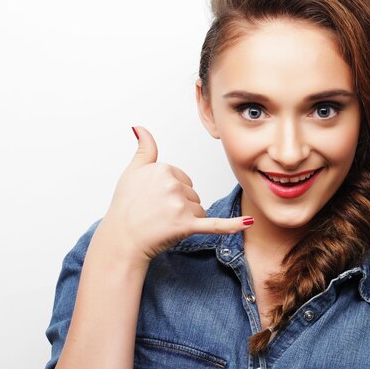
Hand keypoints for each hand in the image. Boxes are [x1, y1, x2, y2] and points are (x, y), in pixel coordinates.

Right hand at [102, 126, 252, 261]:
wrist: (121, 240)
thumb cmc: (125, 209)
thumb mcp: (131, 173)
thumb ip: (143, 149)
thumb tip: (140, 128)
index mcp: (163, 169)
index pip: (183, 179)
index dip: (171, 192)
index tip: (154, 200)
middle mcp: (173, 184)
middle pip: (192, 194)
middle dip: (180, 206)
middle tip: (157, 214)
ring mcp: (180, 205)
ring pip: (199, 210)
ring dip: (187, 220)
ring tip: (163, 224)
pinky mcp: (187, 225)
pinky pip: (215, 225)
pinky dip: (232, 225)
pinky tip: (248, 221)